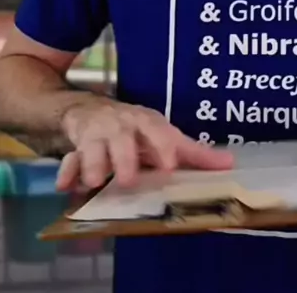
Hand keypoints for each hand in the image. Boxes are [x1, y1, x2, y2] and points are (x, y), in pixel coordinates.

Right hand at [55, 99, 232, 190]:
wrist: (93, 110)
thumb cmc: (136, 130)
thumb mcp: (163, 136)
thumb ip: (194, 154)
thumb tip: (231, 164)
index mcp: (146, 122)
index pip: (156, 130)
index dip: (162, 146)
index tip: (168, 165)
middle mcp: (121, 125)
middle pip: (121, 138)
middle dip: (123, 157)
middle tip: (127, 181)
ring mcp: (97, 134)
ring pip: (92, 146)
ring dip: (92, 163)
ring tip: (93, 182)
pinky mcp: (77, 145)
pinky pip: (70, 158)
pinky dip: (67, 171)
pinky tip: (65, 186)